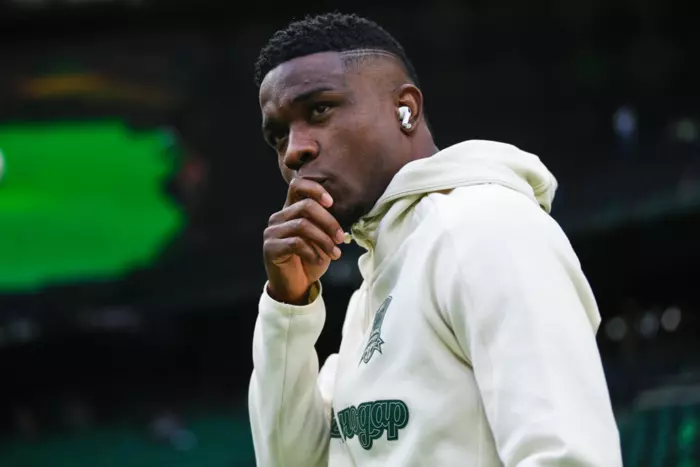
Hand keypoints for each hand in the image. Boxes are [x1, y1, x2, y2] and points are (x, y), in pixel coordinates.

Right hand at [263, 178, 344, 304]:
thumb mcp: (322, 238)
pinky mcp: (270, 248)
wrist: (296, 287)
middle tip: (342, 237)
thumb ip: (326, 222)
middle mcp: (279, 217)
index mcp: (291, 210)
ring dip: (324, 240)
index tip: (332, 202)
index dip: (315, 189)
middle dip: (329, 221)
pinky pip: (296, 243)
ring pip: (303, 225)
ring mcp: (272, 232)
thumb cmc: (311, 260)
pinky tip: (319, 260)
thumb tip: (344, 208)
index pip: (297, 185)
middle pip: (306, 205)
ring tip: (335, 253)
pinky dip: (312, 252)